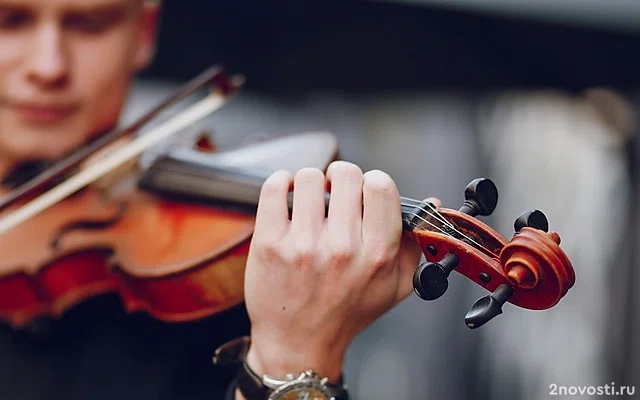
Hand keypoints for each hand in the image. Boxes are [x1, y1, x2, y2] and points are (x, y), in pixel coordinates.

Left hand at [242, 160, 437, 383]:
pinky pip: (274, 189)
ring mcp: (303, 245)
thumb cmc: (346, 314)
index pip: (381, 187)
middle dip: (341, 177)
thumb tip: (432, 205)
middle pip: (346, 175)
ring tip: (311, 200)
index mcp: (377, 254)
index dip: (372, 181)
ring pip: (310, 178)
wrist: (299, 344)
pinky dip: (281, 183)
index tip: (363, 190)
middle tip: (335, 192)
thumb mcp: (395, 287)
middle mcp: (342, 248)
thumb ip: (415, 245)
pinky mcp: (270, 244)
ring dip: (311, 183)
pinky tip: (287, 195)